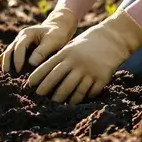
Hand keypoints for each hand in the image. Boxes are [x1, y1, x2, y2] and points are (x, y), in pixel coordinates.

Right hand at [0, 8, 78, 73]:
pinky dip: (8, 61)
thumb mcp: (53, 41)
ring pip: (9, 52)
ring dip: (6, 62)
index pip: (20, 46)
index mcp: (28, 33)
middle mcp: (21, 37)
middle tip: (6, 74)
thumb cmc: (57, 35)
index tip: (19, 70)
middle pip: (10, 49)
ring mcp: (19, 42)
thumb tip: (31, 63)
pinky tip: (7, 70)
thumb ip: (42, 51)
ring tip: (5, 74)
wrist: (57, 29)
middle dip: (7, 61)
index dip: (18, 59)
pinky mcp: (21, 48)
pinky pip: (12, 54)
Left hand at [26, 9, 141, 103]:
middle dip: (46, 89)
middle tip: (40, 96)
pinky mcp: (101, 78)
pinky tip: (75, 100)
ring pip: (72, 90)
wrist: (112, 40)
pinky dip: (81, 98)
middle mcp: (76, 62)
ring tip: (57, 101)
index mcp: (67, 53)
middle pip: (57, 80)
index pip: (48, 66)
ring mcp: (89, 71)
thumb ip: (59, 59)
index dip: (37, 76)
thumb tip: (43, 74)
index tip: (29, 84)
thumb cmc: (86, 45)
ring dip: (63, 98)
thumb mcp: (71, 47)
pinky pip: (88, 93)